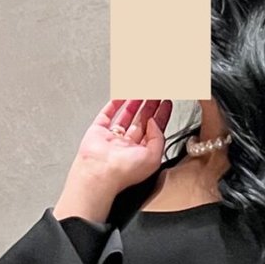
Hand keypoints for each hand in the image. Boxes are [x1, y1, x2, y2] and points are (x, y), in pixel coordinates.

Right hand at [54, 100, 172, 222]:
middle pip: (141, 121)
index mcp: (141, 154)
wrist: (99, 173)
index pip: (155, 131)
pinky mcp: (98, 131)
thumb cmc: (123, 173)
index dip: (161, 116)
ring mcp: (112, 138)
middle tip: (156, 92)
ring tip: (142, 90)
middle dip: (150, 106)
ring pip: (126, 116)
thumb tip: (155, 122)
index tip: (166, 102)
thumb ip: (158, 138)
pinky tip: (122, 95)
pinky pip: (108, 114)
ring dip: (135, 103)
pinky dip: (115, 104)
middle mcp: (127, 147)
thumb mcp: (153, 157)